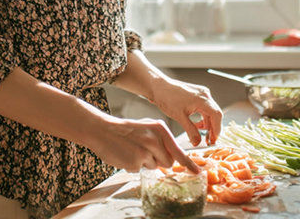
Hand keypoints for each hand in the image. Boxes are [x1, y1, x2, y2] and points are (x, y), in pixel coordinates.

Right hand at [84, 114, 200, 172]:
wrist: (103, 130)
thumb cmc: (126, 130)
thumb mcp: (147, 127)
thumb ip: (162, 140)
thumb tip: (173, 156)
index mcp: (160, 129)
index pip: (178, 150)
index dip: (189, 164)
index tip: (197, 172)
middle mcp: (155, 140)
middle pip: (168, 162)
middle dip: (159, 160)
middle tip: (144, 150)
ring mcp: (146, 151)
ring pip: (155, 167)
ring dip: (146, 163)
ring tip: (134, 150)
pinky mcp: (136, 162)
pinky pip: (141, 170)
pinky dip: (134, 165)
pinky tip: (126, 155)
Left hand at [150, 79, 222, 147]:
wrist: (158, 87)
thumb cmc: (167, 97)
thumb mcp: (179, 117)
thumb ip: (190, 130)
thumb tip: (197, 142)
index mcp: (203, 99)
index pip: (217, 115)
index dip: (217, 129)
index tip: (214, 139)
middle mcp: (204, 95)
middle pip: (215, 114)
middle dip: (213, 128)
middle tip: (209, 140)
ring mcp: (201, 94)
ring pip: (210, 112)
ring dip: (208, 124)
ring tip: (203, 135)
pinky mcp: (197, 95)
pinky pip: (205, 108)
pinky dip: (203, 118)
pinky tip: (197, 125)